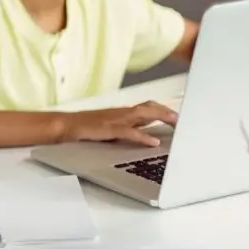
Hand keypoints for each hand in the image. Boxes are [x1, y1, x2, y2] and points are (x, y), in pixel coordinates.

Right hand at [59, 100, 178, 147]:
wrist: (65, 125)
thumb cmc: (86, 128)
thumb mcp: (111, 127)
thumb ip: (128, 128)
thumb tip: (147, 134)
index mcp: (122, 113)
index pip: (149, 106)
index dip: (165, 109)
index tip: (180, 116)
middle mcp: (121, 113)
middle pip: (150, 106)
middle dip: (168, 112)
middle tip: (184, 120)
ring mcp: (115, 119)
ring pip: (143, 113)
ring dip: (161, 117)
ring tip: (176, 124)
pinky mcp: (108, 129)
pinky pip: (129, 131)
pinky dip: (143, 136)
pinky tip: (154, 142)